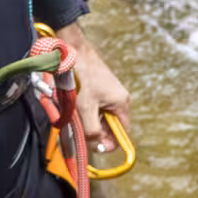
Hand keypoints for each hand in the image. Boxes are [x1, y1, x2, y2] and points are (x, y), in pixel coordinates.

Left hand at [58, 21, 130, 154]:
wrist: (74, 51)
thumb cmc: (83, 76)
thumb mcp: (86, 106)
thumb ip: (92, 128)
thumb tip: (96, 145)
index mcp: (121, 103)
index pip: (123, 133)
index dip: (111, 142)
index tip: (97, 147)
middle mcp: (118, 100)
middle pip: (111, 126)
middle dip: (96, 130)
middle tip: (82, 129)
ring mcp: (109, 94)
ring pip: (100, 117)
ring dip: (89, 120)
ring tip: (77, 115)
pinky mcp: (99, 90)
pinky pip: (95, 108)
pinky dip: (85, 111)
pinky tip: (76, 106)